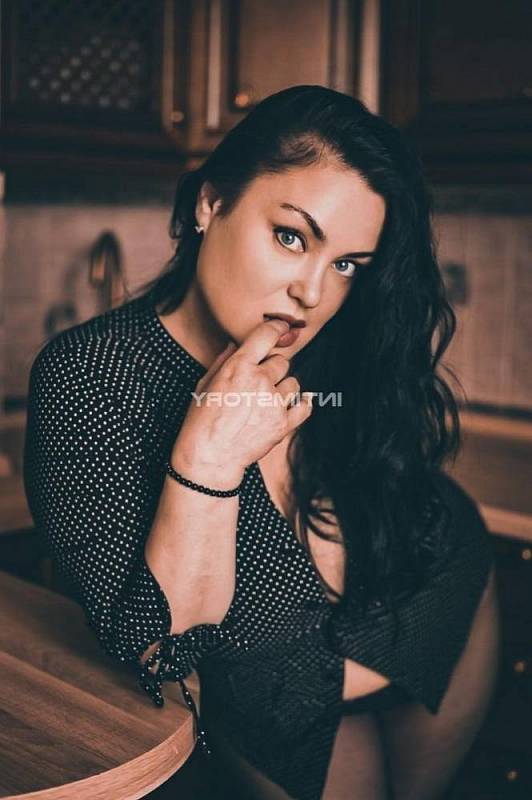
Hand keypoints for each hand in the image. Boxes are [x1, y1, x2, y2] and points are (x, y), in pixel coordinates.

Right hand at [172, 318, 312, 481]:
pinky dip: (302, 406)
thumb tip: (236, 344)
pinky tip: (295, 405)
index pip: (267, 334)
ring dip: (283, 390)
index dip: (277, 328)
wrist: (209, 458)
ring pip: (293, 384)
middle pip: (282, 362)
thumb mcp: (205, 385)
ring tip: (266, 402)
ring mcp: (273, 403)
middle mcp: (259, 381)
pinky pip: (305, 407)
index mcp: (238, 367)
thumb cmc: (201, 420)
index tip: (281, 328)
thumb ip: (224, 362)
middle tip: (258, 384)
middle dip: (272, 370)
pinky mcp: (283, 424)